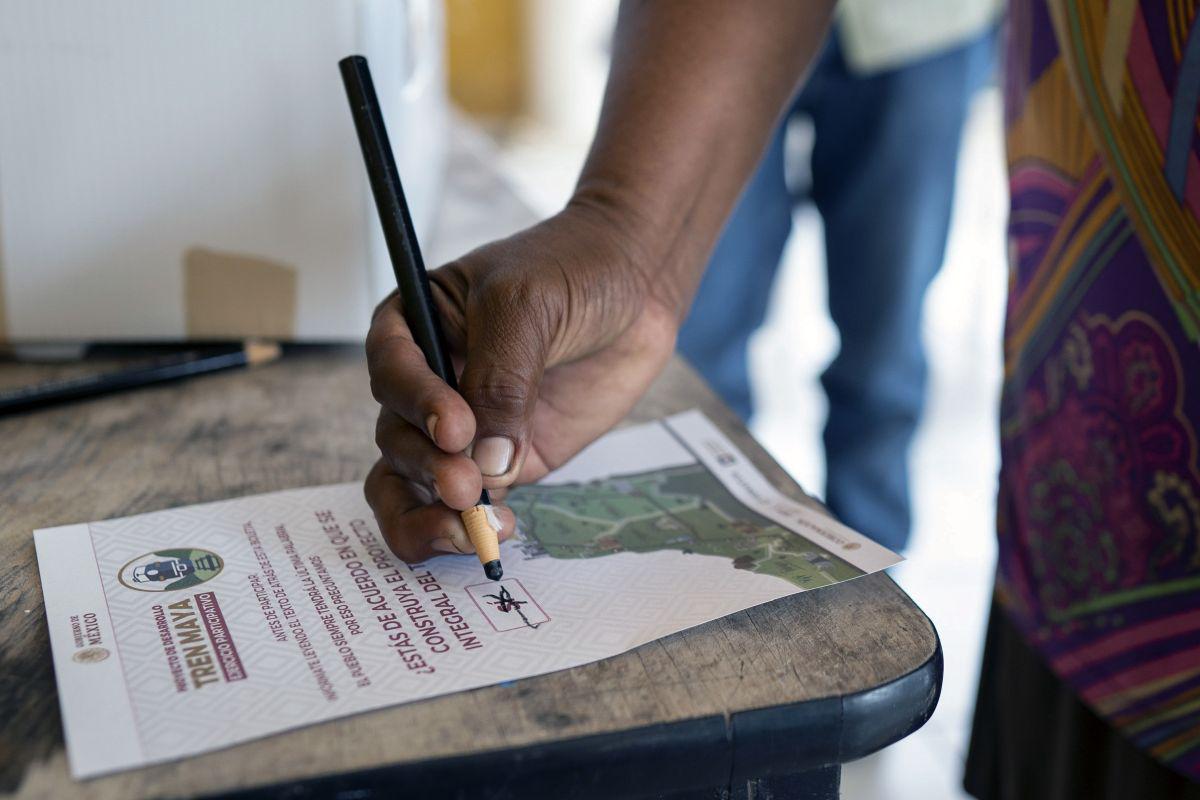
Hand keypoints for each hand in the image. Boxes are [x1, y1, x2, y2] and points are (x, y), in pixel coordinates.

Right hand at [364, 201, 676, 562]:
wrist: (636, 284)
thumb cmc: (573, 268)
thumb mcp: (527, 306)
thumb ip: (503, 382)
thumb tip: (488, 465)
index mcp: (413, 327)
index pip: (390, 373)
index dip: (415, 406)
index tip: (457, 430)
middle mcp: (427, 382)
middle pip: (397, 438)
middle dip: (427, 469)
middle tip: (468, 488)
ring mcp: (463, 428)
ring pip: (413, 485)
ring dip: (431, 515)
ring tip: (472, 531)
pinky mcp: (501, 461)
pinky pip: (466, 506)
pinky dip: (470, 527)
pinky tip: (497, 530)